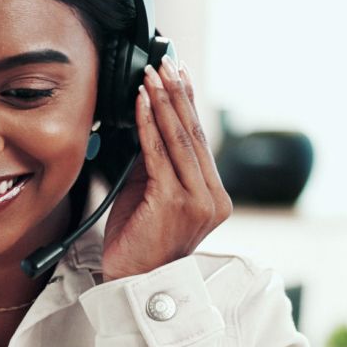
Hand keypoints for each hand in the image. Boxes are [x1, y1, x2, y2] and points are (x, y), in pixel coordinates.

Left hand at [101, 55, 231, 281]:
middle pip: (194, 134)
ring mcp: (196, 201)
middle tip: (167, 62)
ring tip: (154, 74)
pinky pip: (159, 154)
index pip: (200, 141)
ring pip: (180, 139)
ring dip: (164, 101)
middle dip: (178, 93)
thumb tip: (148, 124)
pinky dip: (149, 123)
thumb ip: (156, 165)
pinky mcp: (173, 203)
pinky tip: (143, 102)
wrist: (133, 283)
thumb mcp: (151, 196)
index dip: (189, 104)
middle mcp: (211, 198)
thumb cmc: (138, 244)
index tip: (180, 74)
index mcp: (213, 197)